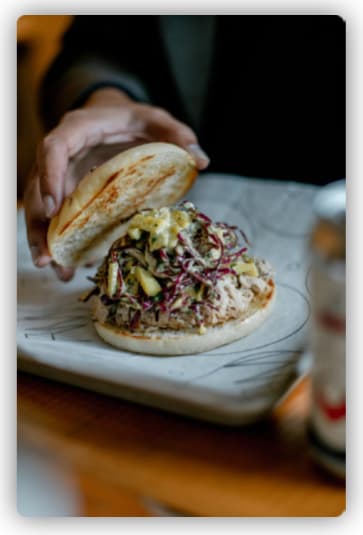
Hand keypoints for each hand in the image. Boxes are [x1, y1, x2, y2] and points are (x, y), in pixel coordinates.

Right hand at [24, 88, 209, 280]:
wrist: (115, 117)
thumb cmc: (133, 118)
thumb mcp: (156, 120)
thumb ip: (176, 134)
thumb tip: (201, 160)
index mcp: (79, 129)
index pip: (54, 149)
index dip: (50, 177)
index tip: (54, 209)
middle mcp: (63, 153)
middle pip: (38, 188)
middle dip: (39, 224)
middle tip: (46, 259)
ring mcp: (62, 174)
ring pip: (42, 207)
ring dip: (45, 240)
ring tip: (54, 270)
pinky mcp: (68, 191)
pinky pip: (58, 216)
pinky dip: (61, 240)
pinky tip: (69, 264)